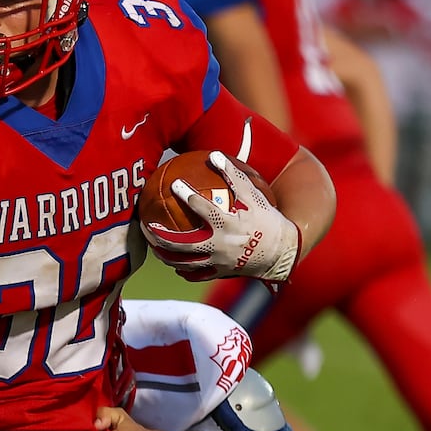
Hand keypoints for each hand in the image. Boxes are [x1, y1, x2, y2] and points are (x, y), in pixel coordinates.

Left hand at [141, 151, 299, 282]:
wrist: (283, 252)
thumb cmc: (267, 220)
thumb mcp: (253, 195)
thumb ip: (233, 175)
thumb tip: (213, 154)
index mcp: (229, 224)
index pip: (204, 208)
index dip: (188, 195)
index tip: (175, 183)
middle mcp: (221, 245)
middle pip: (184, 244)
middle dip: (162, 237)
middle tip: (147, 226)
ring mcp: (219, 262)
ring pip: (185, 263)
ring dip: (166, 256)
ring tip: (153, 248)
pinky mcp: (221, 273)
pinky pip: (197, 275)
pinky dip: (184, 271)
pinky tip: (174, 265)